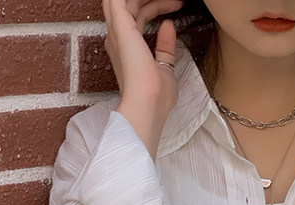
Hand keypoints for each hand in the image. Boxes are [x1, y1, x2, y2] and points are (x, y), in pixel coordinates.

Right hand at [103, 0, 183, 158]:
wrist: (147, 105)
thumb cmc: (155, 98)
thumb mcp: (165, 68)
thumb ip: (165, 48)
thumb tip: (168, 26)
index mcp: (127, 47)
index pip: (140, 16)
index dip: (157, 6)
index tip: (177, 5)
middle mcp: (118, 38)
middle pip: (131, 3)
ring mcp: (118, 31)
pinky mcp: (120, 25)